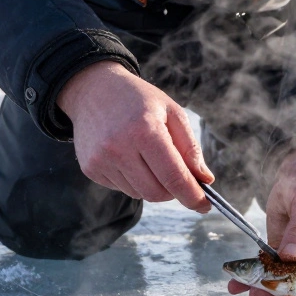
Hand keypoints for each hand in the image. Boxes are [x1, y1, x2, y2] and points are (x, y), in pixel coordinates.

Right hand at [57, 61, 212, 211]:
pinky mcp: (91, 169)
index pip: (174, 176)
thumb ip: (190, 147)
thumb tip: (204, 179)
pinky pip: (122, 188)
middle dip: (173, 192)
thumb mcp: (172, 112)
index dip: (193, 196)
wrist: (93, 90)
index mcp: (145, 130)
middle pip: (156, 193)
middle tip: (178, 177)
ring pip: (139, 193)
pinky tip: (129, 156)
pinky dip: (133, 180)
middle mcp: (119, 147)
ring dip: (152, 184)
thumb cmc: (138, 100)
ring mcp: (101, 160)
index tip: (205, 205)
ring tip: (147, 156)